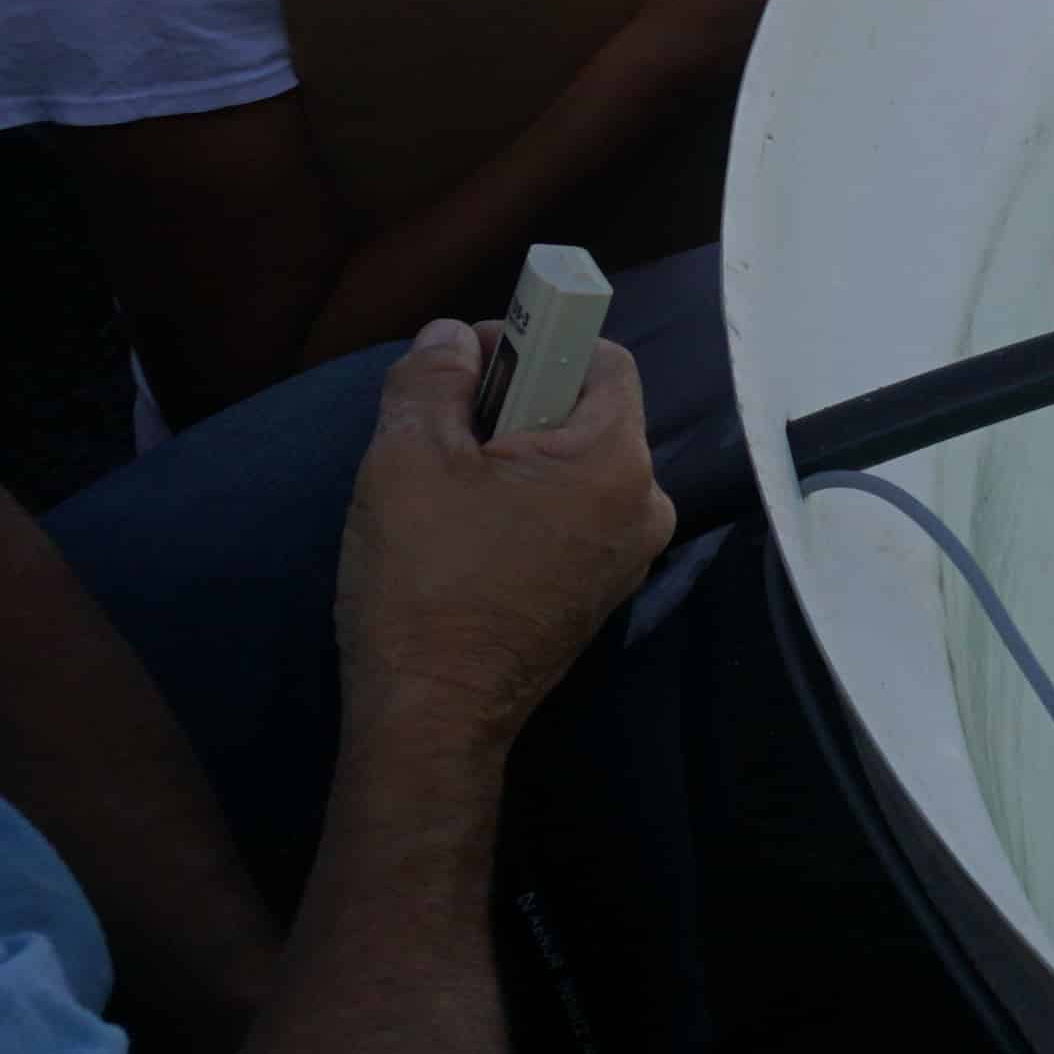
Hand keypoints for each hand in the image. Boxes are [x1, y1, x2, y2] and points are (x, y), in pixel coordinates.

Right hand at [335, 319, 668, 753]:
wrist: (430, 717)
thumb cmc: (422, 582)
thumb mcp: (408, 458)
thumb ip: (432, 379)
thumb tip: (452, 337)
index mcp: (618, 461)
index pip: (602, 357)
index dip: (536, 340)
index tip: (472, 361)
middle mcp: (645, 505)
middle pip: (588, 413)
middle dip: (518, 404)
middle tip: (447, 426)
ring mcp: (628, 556)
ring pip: (575, 469)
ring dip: (516, 459)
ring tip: (447, 485)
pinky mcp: (599, 594)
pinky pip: (571, 518)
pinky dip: (526, 506)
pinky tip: (465, 531)